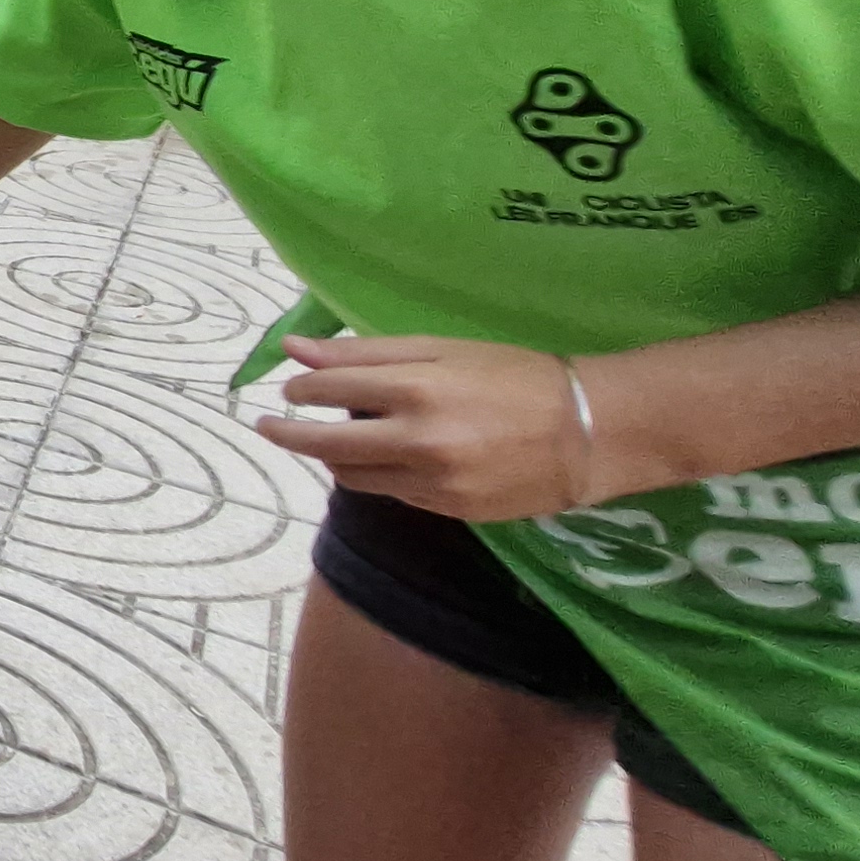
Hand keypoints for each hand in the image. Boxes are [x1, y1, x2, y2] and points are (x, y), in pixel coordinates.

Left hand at [255, 333, 590, 521]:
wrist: (590, 432)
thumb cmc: (515, 376)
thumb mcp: (443, 349)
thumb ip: (365, 352)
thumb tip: (295, 350)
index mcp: (415, 388)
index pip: (327, 390)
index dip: (301, 389)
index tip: (293, 388)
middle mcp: (418, 440)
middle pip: (325, 445)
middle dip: (289, 433)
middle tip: (269, 426)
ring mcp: (434, 482)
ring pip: (353, 476)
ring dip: (333, 457)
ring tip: (333, 442)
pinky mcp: (450, 511)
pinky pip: (393, 494)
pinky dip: (380, 475)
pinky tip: (391, 459)